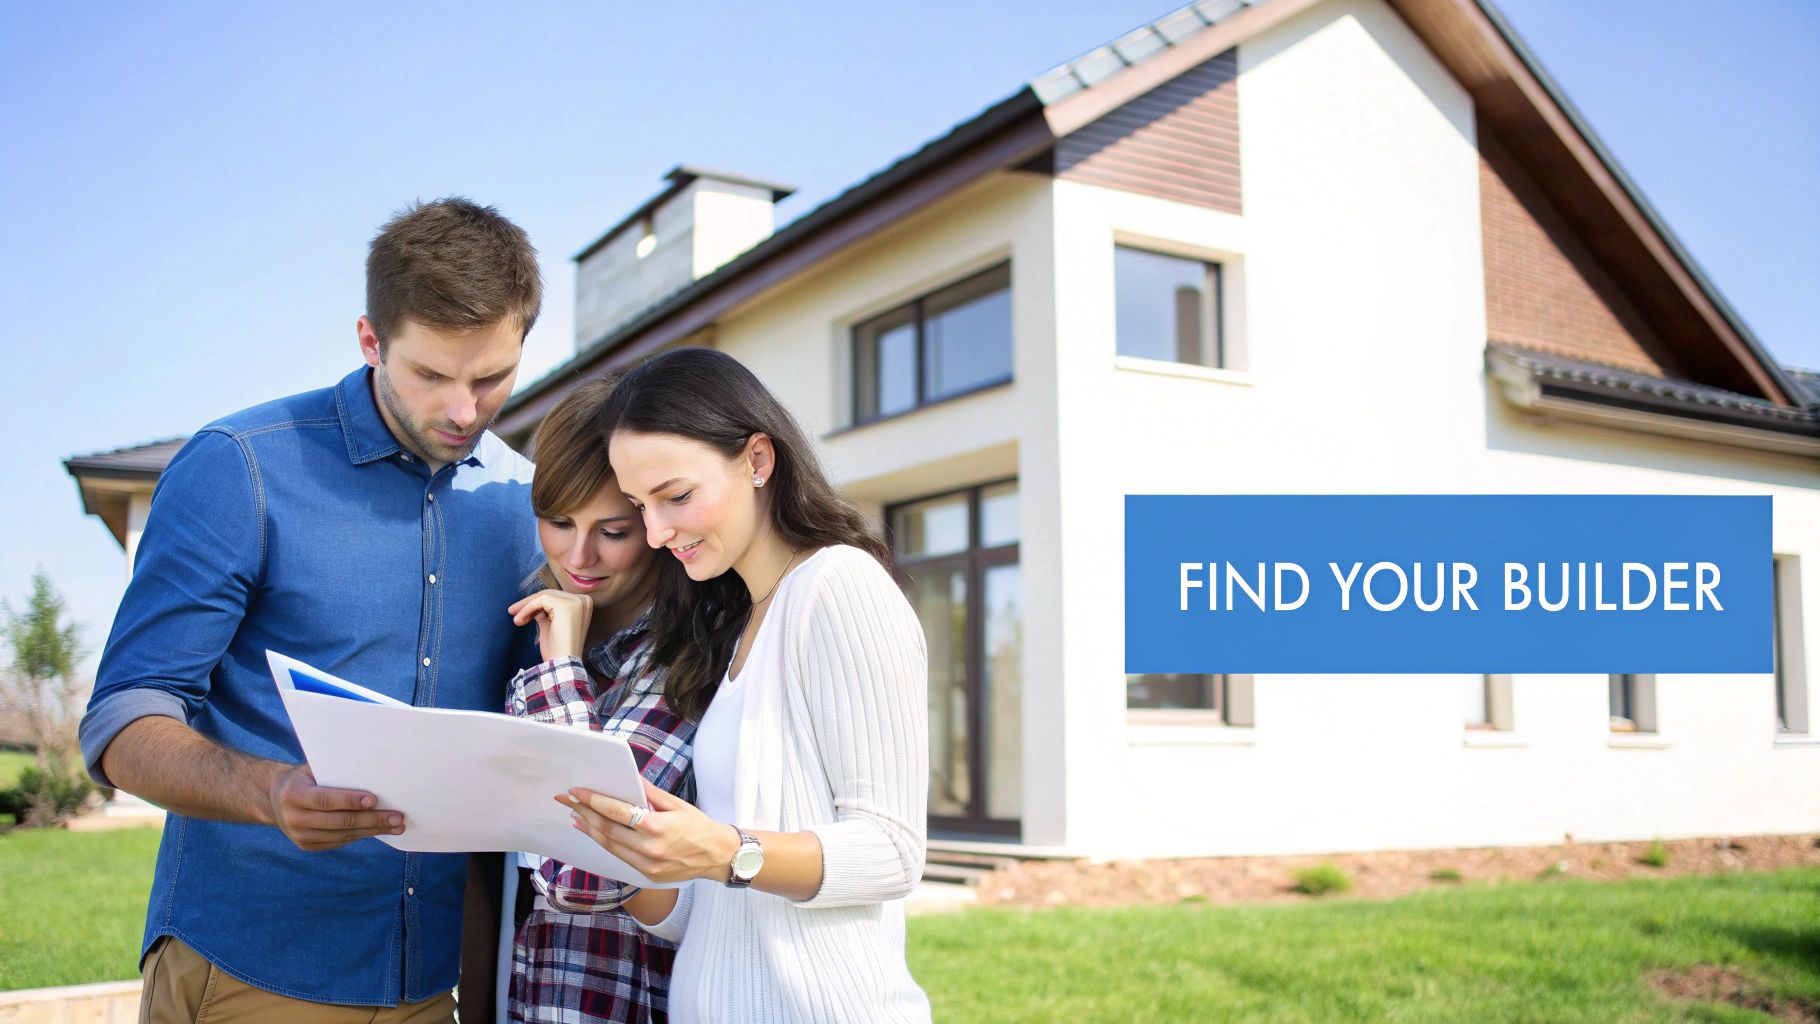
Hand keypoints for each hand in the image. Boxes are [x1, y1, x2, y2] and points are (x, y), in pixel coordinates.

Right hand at [268, 763, 401, 851]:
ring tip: (396, 826)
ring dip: (372, 831)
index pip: (325, 800)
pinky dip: (360, 835)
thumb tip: (371, 767)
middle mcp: (294, 818)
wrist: (276, 799)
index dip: (350, 800)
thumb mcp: (312, 769)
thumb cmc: (305, 777)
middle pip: (339, 821)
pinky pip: (339, 841)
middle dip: (372, 820)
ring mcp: (300, 836)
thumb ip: (334, 770)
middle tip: (397, 817)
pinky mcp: (307, 845)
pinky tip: (378, 830)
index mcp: (294, 795)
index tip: (374, 800)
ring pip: (343, 835)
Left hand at [509, 588, 593, 661]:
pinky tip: (519, 621)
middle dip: (529, 604)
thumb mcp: (551, 627)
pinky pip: (540, 600)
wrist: (562, 664)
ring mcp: (575, 602)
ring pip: (544, 596)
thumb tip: (535, 608)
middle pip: (550, 595)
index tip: (522, 614)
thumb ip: (546, 615)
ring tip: (516, 620)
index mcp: (584, 606)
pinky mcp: (565, 605)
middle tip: (513, 612)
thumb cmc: (558, 650)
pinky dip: (526, 609)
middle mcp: (583, 601)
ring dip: (526, 607)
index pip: (556, 599)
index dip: (537, 604)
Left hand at [560, 780, 739, 884]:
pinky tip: (595, 833)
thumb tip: (628, 778)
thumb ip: (650, 793)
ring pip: (609, 847)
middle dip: (584, 813)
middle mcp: (649, 849)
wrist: (719, 856)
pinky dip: (604, 844)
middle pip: (607, 830)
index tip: (577, 791)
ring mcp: (647, 865)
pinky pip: (620, 857)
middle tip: (567, 801)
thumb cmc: (700, 826)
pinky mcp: (647, 876)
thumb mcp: (677, 804)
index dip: (594, 801)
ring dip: (590, 830)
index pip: (617, 812)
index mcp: (657, 827)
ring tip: (576, 816)